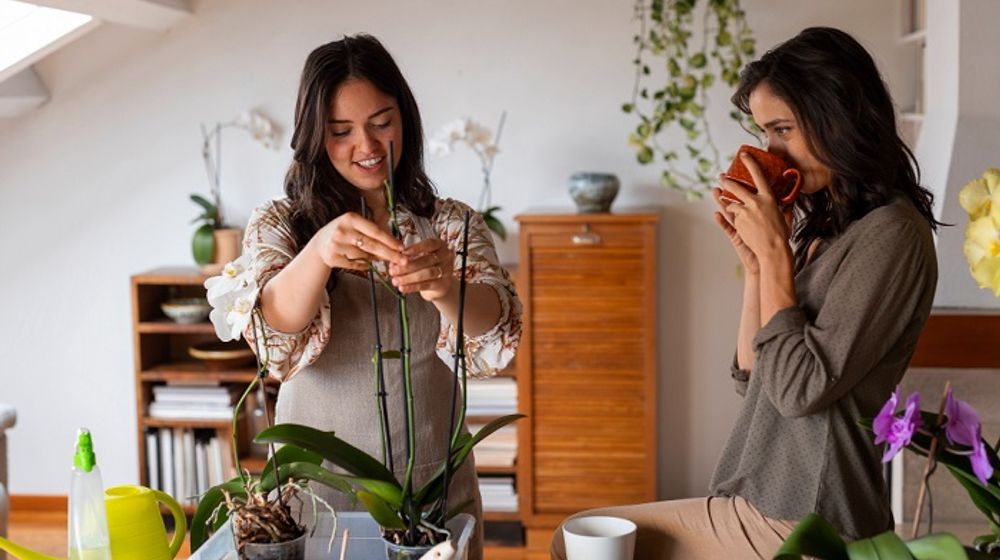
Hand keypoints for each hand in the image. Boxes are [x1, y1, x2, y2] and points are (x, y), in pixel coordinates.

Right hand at [309, 212, 403, 270]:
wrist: (320, 244)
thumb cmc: (344, 233)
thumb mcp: (355, 225)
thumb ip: (372, 232)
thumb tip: (396, 245)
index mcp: (350, 218)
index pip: (375, 230)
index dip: (390, 240)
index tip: (401, 247)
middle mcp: (342, 230)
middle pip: (372, 245)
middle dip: (389, 254)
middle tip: (402, 260)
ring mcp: (336, 245)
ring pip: (364, 256)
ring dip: (376, 259)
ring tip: (380, 258)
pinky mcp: (333, 258)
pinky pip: (356, 265)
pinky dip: (364, 265)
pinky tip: (366, 263)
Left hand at [389, 238, 454, 301]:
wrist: (440, 283)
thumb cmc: (427, 265)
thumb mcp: (420, 257)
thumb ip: (407, 257)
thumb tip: (393, 263)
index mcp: (440, 245)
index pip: (429, 244)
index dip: (415, 248)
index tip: (402, 253)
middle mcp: (446, 256)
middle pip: (426, 260)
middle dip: (407, 266)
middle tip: (393, 270)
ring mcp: (447, 270)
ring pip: (427, 273)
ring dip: (409, 277)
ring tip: (396, 280)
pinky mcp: (443, 284)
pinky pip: (426, 285)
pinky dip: (412, 287)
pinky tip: (402, 288)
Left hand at [717, 153, 792, 267]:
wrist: (772, 251)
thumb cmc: (781, 235)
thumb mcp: (785, 218)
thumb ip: (786, 207)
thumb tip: (790, 200)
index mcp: (768, 198)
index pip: (759, 176)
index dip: (750, 163)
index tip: (743, 154)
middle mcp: (756, 203)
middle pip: (737, 187)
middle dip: (727, 181)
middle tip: (721, 176)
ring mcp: (745, 213)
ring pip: (731, 204)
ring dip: (729, 205)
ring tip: (728, 205)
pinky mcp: (738, 223)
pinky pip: (731, 217)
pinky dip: (732, 218)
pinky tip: (730, 219)